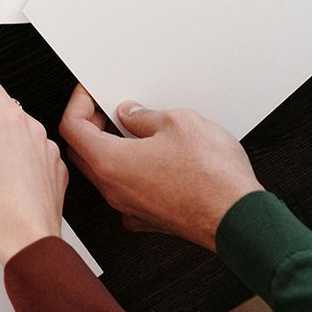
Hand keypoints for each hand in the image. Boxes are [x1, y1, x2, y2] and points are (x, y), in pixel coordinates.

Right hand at [0, 56, 67, 262]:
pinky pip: (35, 148)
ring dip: (3, 126)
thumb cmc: (3, 215)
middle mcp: (32, 131)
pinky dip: (19, 149)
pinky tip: (6, 167)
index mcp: (9, 124)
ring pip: (22, 125)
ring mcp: (46, 151)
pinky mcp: (54, 171)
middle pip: (5, 102)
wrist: (32, 247)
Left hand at [59, 86, 260, 249]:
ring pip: (104, 174)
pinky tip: (150, 158)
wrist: (239, 219)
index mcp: (111, 163)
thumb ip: (145, 116)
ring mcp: (131, 208)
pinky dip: (129, 172)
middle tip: (107, 108)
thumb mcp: (178, 122)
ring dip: (109, 149)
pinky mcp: (150, 219)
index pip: (72, 128)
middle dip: (89, 125)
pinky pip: (126, 192)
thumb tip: (131, 115)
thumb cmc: (213, 177)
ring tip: (132, 129)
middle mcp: (115, 190)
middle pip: (82, 153)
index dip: (78, 103)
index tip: (90, 92)